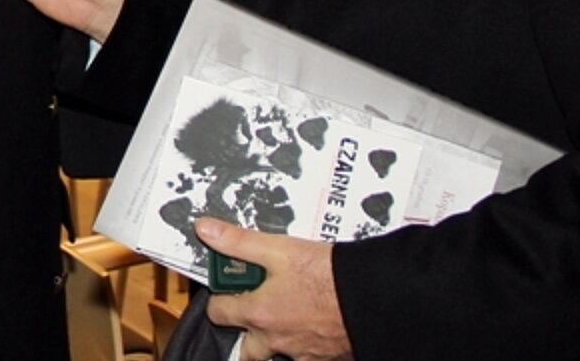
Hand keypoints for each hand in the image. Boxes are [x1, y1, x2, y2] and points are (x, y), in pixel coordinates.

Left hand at [198, 218, 353, 360]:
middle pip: (244, 348)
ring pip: (277, 351)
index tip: (229, 282)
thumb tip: (206, 230)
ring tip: (286, 310)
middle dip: (244, 330)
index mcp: (259, 314)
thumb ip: (239, 242)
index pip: (219, 312)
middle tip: (254, 306)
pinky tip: (313, 322)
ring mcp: (301, 352)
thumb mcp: (279, 249)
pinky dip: (304, 341)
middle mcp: (276, 339)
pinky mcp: (325, 357)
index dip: (220, 296)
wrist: (373, 297)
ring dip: (275, 336)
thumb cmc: (328, 276)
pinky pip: (306, 355)